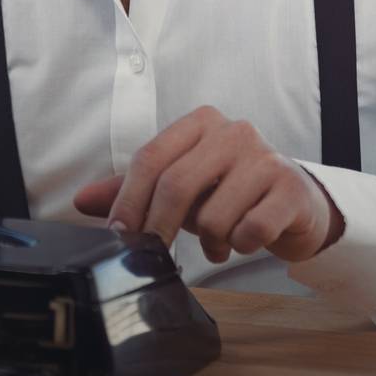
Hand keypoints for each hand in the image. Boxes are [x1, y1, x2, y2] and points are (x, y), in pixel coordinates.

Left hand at [71, 105, 344, 264]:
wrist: (293, 203)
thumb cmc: (229, 191)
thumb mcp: (181, 186)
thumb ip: (135, 190)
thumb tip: (81, 200)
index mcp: (201, 122)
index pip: (151, 158)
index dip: (129, 200)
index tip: (120, 234)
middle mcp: (234, 130)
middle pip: (176, 184)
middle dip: (159, 228)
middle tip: (155, 253)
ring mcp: (265, 157)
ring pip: (214, 216)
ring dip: (210, 242)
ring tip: (219, 240)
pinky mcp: (290, 188)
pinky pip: (249, 230)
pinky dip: (240, 246)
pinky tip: (244, 240)